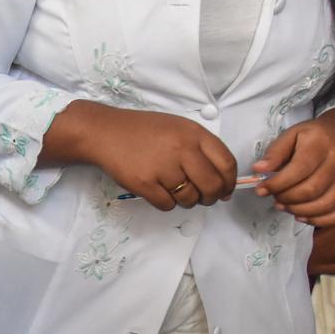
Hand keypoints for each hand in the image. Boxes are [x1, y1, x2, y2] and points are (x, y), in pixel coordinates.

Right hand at [75, 104, 237, 209]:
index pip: (226, 164)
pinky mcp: (144, 183)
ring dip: (186, 201)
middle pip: (212, 185)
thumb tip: (222, 182)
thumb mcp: (178, 128)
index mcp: (194, 134)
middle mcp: (182, 149)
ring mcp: (162, 167)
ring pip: (189, 198)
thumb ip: (201, 149)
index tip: (225, 190)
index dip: (230, 182)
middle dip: (211, 197)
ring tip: (175, 191)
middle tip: (203, 198)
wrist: (105, 132)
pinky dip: (166, 203)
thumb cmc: (142, 131)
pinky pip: (167, 205)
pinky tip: (158, 191)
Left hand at [252, 108, 334, 226]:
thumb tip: (259, 169)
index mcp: (321, 144)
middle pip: (311, 190)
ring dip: (299, 211)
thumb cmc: (314, 137)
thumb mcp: (292, 134)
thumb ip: (275, 152)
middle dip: (286, 198)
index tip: (261, 189)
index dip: (277, 184)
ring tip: (284, 205)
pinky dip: (319, 220)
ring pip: (325, 205)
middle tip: (275, 197)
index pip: (299, 170)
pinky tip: (302, 215)